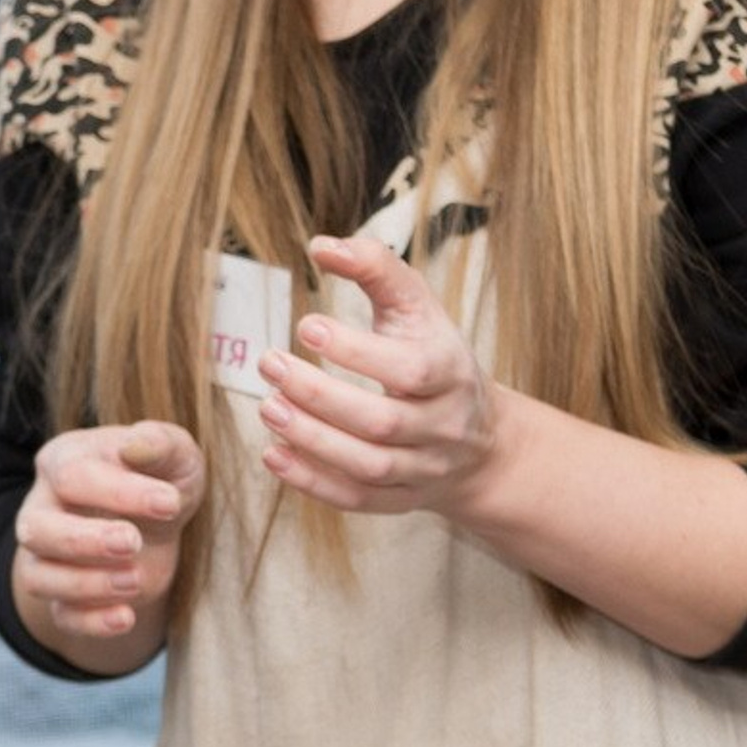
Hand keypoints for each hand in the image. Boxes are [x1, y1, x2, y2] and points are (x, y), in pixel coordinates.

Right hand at [13, 420, 206, 648]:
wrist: (159, 527)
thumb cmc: (162, 480)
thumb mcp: (175, 455)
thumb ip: (161, 443)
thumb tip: (136, 446)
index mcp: (63, 462)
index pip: (72, 476)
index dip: (118, 493)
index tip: (170, 503)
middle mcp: (42, 509)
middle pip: (36, 530)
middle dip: (84, 541)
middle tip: (133, 542)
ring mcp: (44, 557)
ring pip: (37, 578)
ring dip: (86, 584)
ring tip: (135, 579)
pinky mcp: (61, 598)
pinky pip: (60, 616)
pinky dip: (91, 622)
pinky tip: (126, 617)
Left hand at [254, 232, 501, 517]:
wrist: (479, 441)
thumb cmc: (435, 356)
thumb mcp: (418, 308)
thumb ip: (376, 270)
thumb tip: (320, 245)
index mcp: (451, 372)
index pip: (408, 370)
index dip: (356, 352)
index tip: (306, 328)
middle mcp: (441, 426)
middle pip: (380, 422)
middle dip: (319, 397)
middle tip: (270, 366)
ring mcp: (421, 469)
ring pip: (366, 466)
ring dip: (310, 440)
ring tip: (267, 408)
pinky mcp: (399, 502)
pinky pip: (354, 499)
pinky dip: (311, 481)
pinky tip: (273, 454)